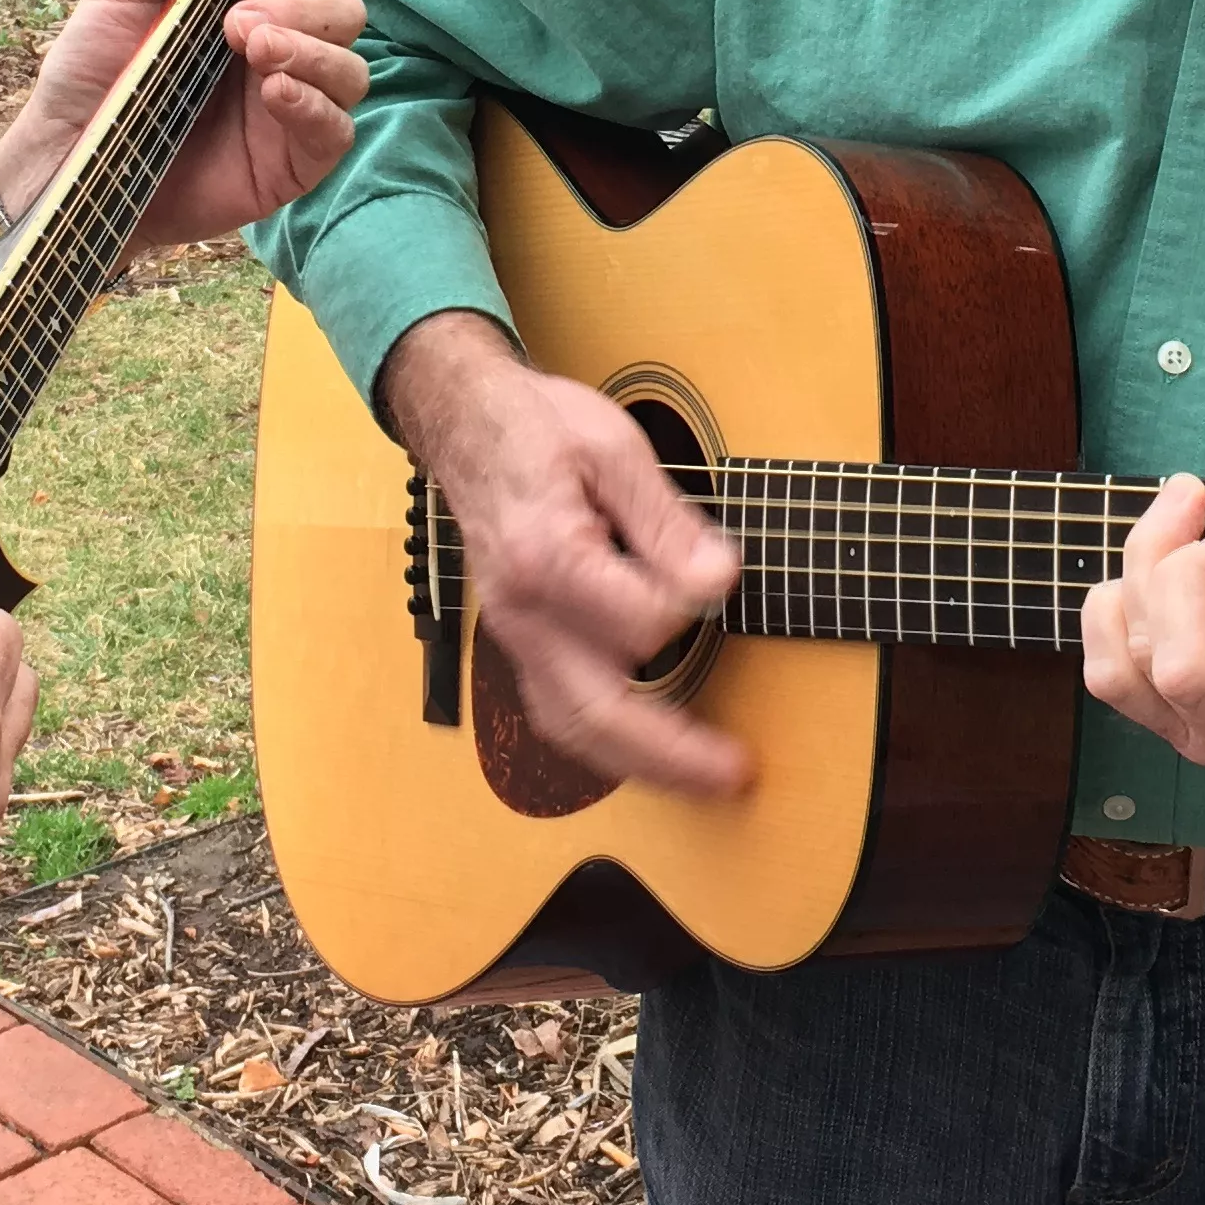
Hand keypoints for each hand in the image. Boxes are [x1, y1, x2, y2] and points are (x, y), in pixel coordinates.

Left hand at [0, 0, 367, 248]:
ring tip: (252, 52)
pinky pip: (338, 128)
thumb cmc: (92, 69)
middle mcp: (284, 46)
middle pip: (349, 5)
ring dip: (311, 49)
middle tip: (238, 21)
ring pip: (353, 66)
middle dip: (305, 2)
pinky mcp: (290, 160)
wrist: (66, 155)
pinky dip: (314, 103)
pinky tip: (273, 94)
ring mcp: (291, 104)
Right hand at [385, 312, 747, 798]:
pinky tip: (655, 750)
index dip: (696, 603)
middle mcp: (523, 612)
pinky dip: (610, 744)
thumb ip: (666, 521)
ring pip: (572, 727)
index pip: (641, 621)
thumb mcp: (614, 450)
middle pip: (594, 711)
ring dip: (642, 765)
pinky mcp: (521, 643)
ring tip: (705, 777)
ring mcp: (515, 635)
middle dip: (670, 754)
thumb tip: (718, 579)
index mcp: (547, 555)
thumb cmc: (541, 428)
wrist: (468, 427)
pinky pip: (560, 712)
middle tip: (735, 772)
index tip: (723, 574)